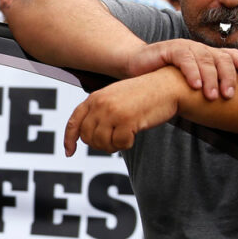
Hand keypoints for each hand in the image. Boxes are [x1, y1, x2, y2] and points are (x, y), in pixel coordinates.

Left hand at [64, 72, 182, 154]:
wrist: (167, 86)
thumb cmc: (144, 95)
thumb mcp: (115, 97)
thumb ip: (99, 112)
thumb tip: (87, 138)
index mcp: (95, 97)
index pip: (74, 121)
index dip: (69, 139)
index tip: (69, 152)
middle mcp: (101, 104)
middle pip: (87, 137)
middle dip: (99, 144)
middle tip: (115, 141)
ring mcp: (113, 112)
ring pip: (101, 143)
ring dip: (113, 146)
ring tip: (125, 136)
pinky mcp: (127, 120)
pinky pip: (120, 144)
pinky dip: (127, 144)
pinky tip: (134, 134)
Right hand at [128, 39, 237, 99]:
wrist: (136, 66)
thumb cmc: (163, 78)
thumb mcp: (187, 83)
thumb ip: (203, 90)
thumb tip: (226, 111)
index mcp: (206, 55)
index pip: (230, 55)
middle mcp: (198, 49)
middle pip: (221, 58)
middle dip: (227, 77)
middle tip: (228, 96)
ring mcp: (185, 47)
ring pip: (204, 59)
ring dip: (211, 78)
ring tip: (212, 96)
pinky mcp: (169, 49)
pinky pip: (184, 58)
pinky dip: (191, 71)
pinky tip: (195, 86)